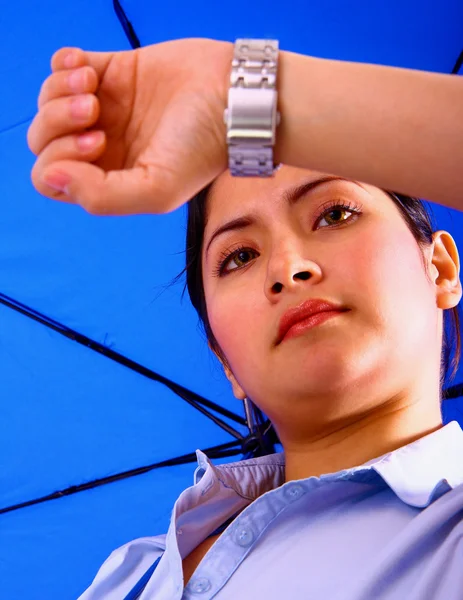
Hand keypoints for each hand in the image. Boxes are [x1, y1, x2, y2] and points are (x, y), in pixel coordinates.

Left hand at [27, 38, 232, 214]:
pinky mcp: (110, 69)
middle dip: (57, 124)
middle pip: (43, 140)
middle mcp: (102, 147)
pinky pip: (61, 65)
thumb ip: (100, 197)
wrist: (233, 96)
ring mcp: (104, 108)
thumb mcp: (156, 190)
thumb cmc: (202, 147)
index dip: (60, 160)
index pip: (52, 179)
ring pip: (47, 101)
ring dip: (59, 92)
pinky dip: (64, 65)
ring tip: (93, 89)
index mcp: (109, 179)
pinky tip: (88, 69)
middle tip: (95, 117)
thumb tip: (51, 177)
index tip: (99, 143)